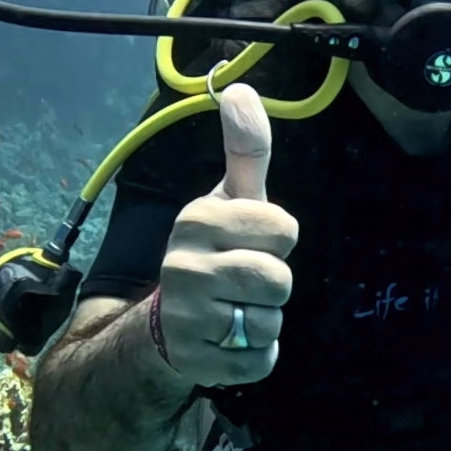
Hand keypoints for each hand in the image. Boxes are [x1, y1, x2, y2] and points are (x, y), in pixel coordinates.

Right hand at [158, 83, 298, 384]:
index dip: (278, 237)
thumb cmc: (213, 251)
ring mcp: (186, 318)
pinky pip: (261, 360)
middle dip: (273, 284)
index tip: (251, 240)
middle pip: (279, 279)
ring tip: (235, 310)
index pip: (284, 228)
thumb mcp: (230, 199)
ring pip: (271, 322)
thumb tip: (240, 88)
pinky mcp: (197, 362)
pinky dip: (256, 355)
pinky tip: (229, 340)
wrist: (167, 324)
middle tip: (244, 282)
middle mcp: (184, 266)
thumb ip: (246, 150)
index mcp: (196, 219)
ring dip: (265, 321)